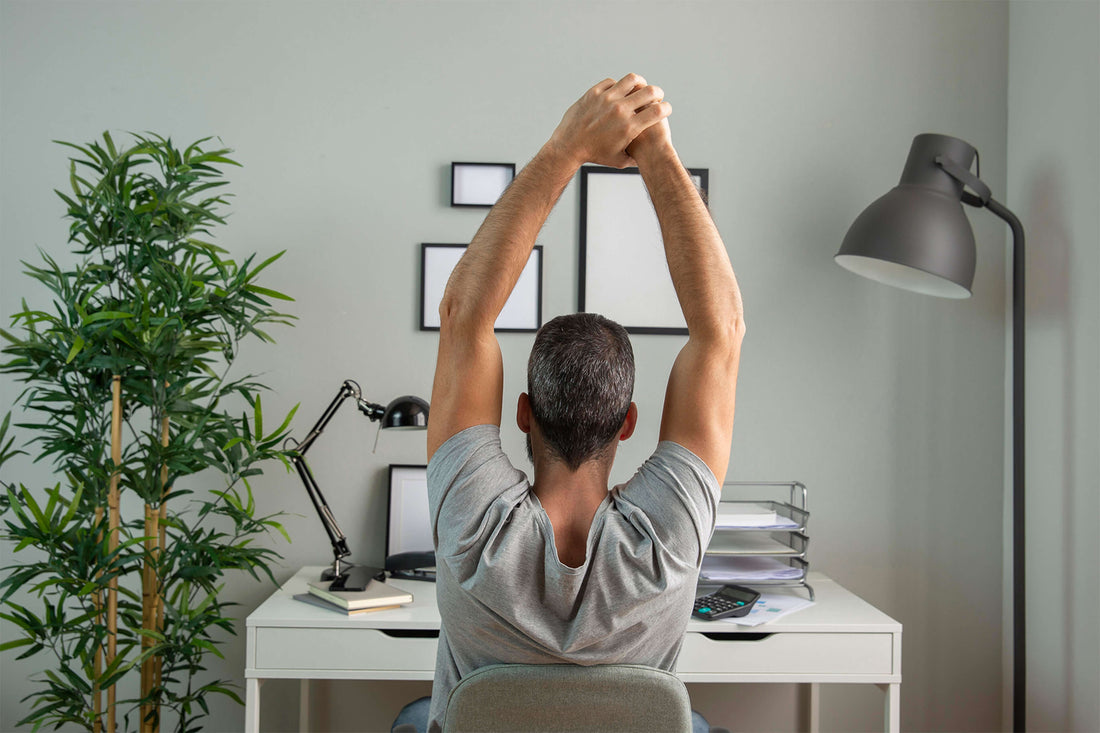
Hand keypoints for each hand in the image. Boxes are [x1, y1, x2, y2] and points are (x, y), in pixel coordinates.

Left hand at [548, 74, 670, 168]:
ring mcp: (606, 98)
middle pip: (649, 92)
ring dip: (640, 82)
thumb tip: (649, 155)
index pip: (658, 111)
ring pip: (632, 80)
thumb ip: (636, 156)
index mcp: (629, 127)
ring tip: (641, 87)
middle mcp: (619, 110)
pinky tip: (620, 91)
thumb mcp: (619, 160)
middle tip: (657, 95)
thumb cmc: (595, 155)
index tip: (666, 108)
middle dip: (658, 92)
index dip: (666, 108)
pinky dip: (619, 85)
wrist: (569, 147)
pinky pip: (613, 82)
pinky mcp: (594, 92)